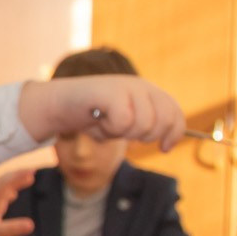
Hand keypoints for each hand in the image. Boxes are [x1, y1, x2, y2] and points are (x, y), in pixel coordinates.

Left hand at [0, 168, 36, 235]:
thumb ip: (14, 229)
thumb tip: (31, 224)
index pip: (7, 186)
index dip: (19, 178)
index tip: (32, 172)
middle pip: (3, 182)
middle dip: (17, 174)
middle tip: (32, 170)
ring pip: (1, 186)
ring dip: (13, 179)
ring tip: (25, 176)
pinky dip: (7, 190)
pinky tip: (13, 194)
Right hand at [19, 76, 184, 151]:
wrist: (62, 103)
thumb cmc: (94, 116)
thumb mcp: (125, 123)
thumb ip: (145, 128)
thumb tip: (167, 145)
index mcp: (148, 92)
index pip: (174, 113)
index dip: (174, 134)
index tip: (164, 149)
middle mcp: (141, 86)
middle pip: (164, 121)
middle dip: (146, 136)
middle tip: (125, 134)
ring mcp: (128, 87)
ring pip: (143, 125)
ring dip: (123, 133)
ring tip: (107, 124)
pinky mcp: (113, 92)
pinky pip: (123, 122)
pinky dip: (110, 129)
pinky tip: (99, 121)